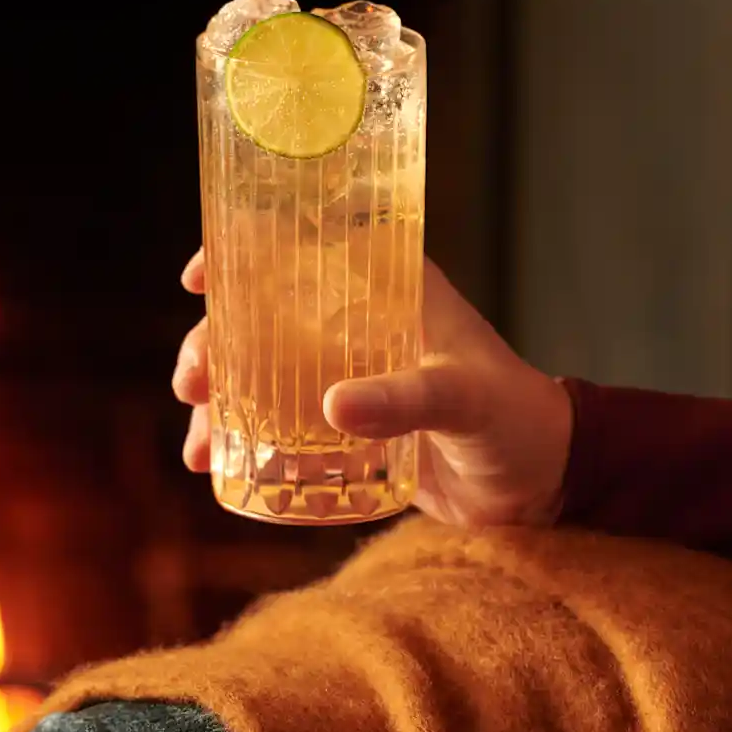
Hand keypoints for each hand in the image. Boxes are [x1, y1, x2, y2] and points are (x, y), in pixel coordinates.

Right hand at [172, 249, 573, 526]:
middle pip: (262, 315)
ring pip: (260, 373)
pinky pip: (278, 425)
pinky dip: (243, 443)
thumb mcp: (463, 402)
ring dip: (220, 401)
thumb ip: (405, 401)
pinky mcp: (346, 427)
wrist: (540, 484)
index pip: (303, 246)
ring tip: (198, 445)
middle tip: (192, 386)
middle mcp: (358, 323)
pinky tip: (217, 469)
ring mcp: (348, 375)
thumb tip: (331, 407)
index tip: (198, 278)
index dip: (242, 252)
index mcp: (390, 289)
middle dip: (213, 345)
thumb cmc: (515, 422)